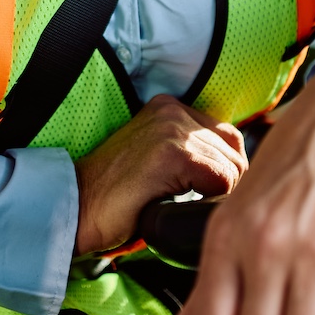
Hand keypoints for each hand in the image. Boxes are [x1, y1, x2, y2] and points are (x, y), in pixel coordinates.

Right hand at [73, 94, 248, 255]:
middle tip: (195, 203)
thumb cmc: (117, 196)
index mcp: (169, 108)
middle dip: (226, 183)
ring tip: (184, 205)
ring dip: (217, 194)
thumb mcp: (158, 161)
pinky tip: (181, 206)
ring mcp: (173, 129)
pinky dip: (211, 200)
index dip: (224, 170)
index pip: (228, 136)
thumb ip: (191, 153)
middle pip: (235, 150)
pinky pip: (222, 179)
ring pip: (232, 167)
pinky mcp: (173, 153)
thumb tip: (236, 172)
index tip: (201, 192)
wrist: (78, 206)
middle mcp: (173, 111)